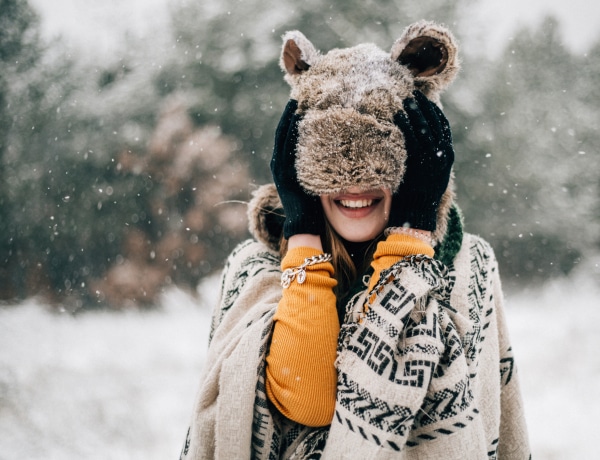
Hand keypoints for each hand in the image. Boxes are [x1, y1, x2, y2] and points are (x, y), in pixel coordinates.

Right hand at [270, 100, 323, 237]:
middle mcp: (279, 162)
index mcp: (285, 163)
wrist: (305, 227)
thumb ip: (321, 163)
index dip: (296, 112)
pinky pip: (287, 146)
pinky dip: (292, 130)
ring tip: (301, 95)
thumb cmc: (316, 206)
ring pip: (284, 133)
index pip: (289, 131)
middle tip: (303, 88)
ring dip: (292, 114)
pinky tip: (301, 116)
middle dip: (293, 108)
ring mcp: (280, 167)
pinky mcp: (284, 173)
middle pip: (285, 128)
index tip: (306, 94)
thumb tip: (340, 146)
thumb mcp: (317, 179)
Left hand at [389, 91, 453, 231]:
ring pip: (424, 127)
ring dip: (415, 111)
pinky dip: (405, 124)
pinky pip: (410, 137)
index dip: (435, 112)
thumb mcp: (432, 176)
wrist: (418, 214)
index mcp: (448, 156)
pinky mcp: (417, 161)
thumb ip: (431, 160)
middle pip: (435, 122)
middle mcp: (442, 154)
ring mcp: (430, 157)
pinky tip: (398, 116)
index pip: (444, 127)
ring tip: (406, 99)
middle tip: (414, 93)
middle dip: (425, 106)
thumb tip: (423, 147)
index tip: (427, 101)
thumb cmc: (421, 197)